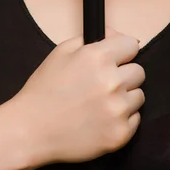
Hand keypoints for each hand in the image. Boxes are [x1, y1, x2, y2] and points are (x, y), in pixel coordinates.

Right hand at [14, 26, 144, 164]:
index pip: (131, 44)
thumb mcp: (61, 51)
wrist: (31, 130)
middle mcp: (112, 81)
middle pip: (139, 71)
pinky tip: (101, 119)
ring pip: (138, 96)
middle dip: (124, 74)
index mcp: (98, 57)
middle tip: (103, 84)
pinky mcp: (120, 134)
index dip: (122, 51)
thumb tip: (115, 35)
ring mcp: (117, 109)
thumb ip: (90, 38)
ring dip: (124, 97)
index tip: (115, 59)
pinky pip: (135, 119)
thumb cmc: (44, 89)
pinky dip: (122, 119)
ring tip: (100, 103)